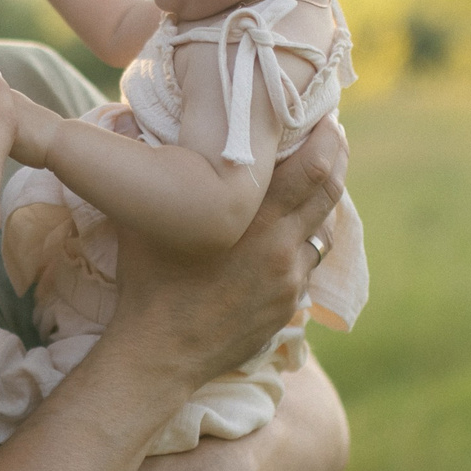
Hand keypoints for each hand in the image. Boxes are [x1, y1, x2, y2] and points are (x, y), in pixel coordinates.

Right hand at [104, 119, 347, 390]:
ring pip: (322, 232)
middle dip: (335, 159)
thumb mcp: (146, 217)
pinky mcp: (288, 306)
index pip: (313, 168)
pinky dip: (302, 244)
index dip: (327, 139)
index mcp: (255, 220)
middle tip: (332, 136)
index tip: (326, 117)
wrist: (161, 353)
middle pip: (330, 193)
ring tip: (309, 184)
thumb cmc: (148, 281)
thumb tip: (134, 118)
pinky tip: (286, 236)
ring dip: (320, 206)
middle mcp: (283, 247)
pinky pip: (306, 266)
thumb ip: (152, 166)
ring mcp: (290, 280)